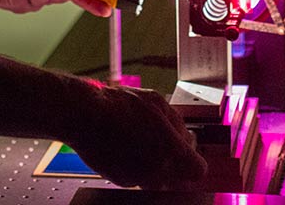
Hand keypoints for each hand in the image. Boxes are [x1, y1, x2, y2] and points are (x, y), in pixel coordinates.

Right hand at [67, 85, 206, 189]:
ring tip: (142, 141)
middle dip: (174, 163)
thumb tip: (186, 137)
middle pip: (178, 178)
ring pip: (158, 179)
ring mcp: (138, 179)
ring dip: (156, 165)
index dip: (194, 159)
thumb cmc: (120, 106)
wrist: (86, 116)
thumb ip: (177, 124)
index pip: (198, 171)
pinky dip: (137, 166)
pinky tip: (127, 146)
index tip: (188, 152)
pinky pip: (138, 177)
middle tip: (163, 143)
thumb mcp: (159, 104)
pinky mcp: (120, 181)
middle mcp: (157, 171)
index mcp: (172, 152)